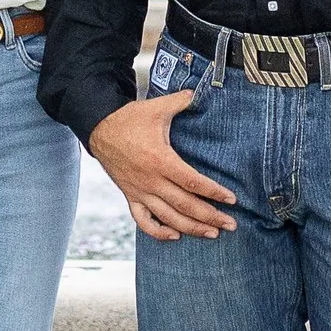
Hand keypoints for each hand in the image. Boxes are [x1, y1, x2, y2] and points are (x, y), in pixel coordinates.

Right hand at [90, 91, 237, 239]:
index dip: (214, 193)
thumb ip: (180, 101)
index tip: (231, 199)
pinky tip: (174, 236)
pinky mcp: (130, 196)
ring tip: (211, 233)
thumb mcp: (156, 108)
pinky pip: (143, 221)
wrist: (99, 129)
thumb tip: (197, 94)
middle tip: (230, 225)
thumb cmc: (128, 120)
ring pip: (168, 217)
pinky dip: (158, 232)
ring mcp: (139, 191)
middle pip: (185, 205)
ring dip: (191, 228)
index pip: (193, 182)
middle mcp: (151, 181)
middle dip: (210, 217)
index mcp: (160, 160)